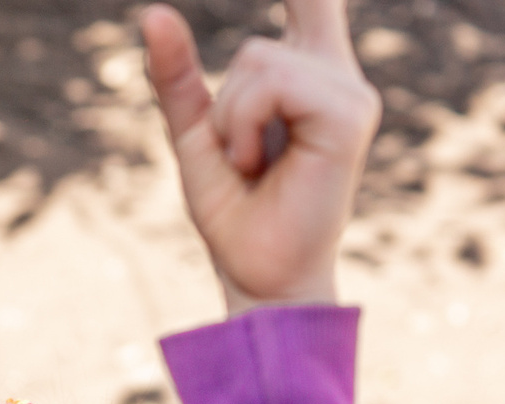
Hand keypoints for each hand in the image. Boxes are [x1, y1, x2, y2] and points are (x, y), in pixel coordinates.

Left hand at [143, 0, 380, 314]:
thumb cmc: (236, 214)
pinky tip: (261, 161)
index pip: (313, 1)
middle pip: (259, 44)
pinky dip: (247, 124)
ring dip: (233, 119)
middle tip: (242, 160)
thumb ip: (178, 76)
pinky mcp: (350, 113)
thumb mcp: (196, 135)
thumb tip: (154, 10)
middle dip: (226, 106)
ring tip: (251, 163)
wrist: (259, 275)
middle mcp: (337, 77)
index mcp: (309, 77)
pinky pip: (272, 82)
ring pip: (259, 62)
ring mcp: (350, 93)